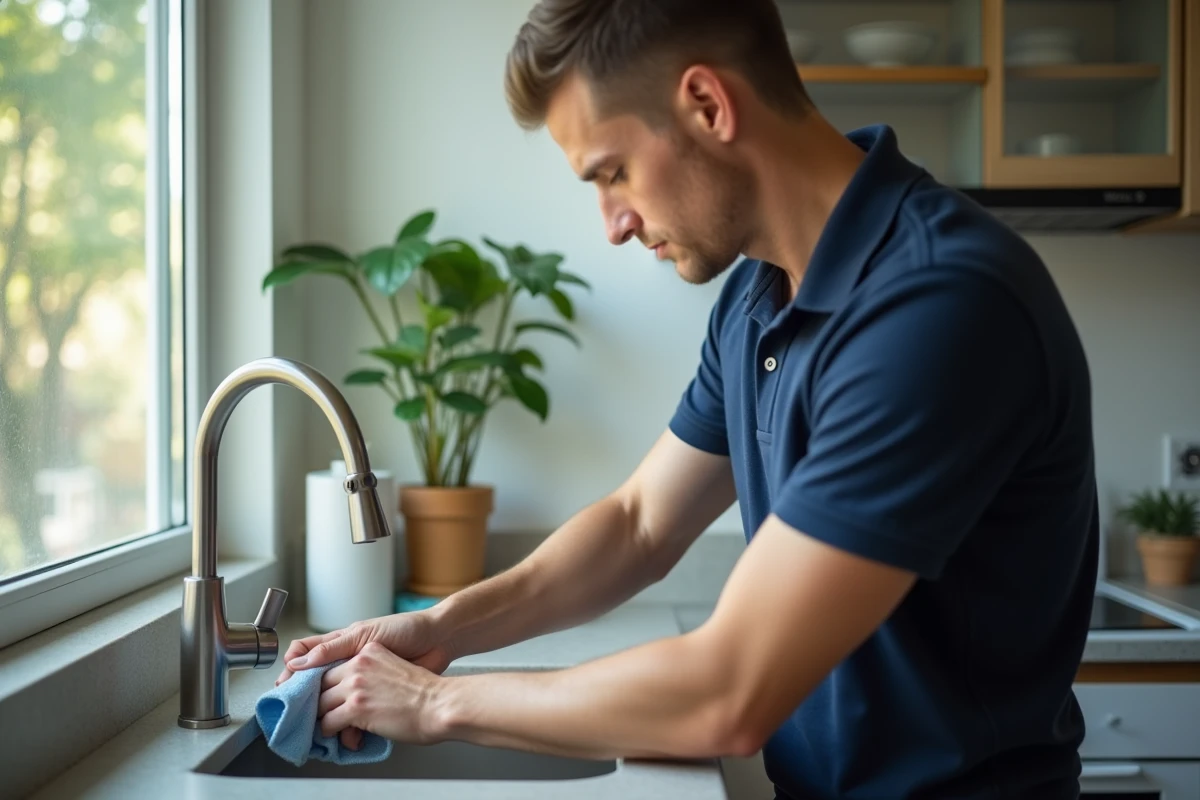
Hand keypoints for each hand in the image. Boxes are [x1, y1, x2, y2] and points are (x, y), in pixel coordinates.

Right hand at [276, 610, 453, 750]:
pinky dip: (350, 729)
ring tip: (323, 732)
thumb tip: (298, 661)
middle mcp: (346, 664)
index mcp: (340, 644)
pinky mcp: (374, 698)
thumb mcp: (365, 634)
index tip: (284, 688)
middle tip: (300, 718)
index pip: (304, 656)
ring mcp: (359, 682)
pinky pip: (355, 716)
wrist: (439, 642)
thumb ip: (333, 648)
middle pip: (315, 686)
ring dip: (327, 720)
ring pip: (333, 705)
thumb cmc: (405, 629)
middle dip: (306, 704)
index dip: (291, 671)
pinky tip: (349, 736)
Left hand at [317, 642, 444, 744]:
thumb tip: (360, 692)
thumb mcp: (394, 667)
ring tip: (333, 727)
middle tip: (327, 713)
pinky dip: (331, 732)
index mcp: (369, 651)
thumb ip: (372, 673)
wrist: (440, 703)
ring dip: (325, 717)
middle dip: (323, 700)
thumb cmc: (426, 690)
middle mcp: (358, 665)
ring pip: (321, 703)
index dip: (330, 683)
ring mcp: (355, 686)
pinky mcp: (355, 708)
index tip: (329, 695)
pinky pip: (328, 722)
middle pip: (322, 683)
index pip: (334, 664)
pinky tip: (341, 736)